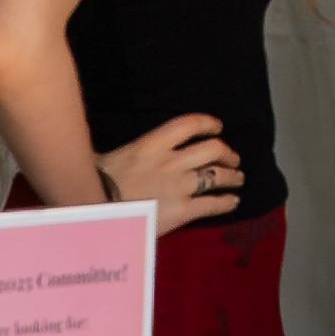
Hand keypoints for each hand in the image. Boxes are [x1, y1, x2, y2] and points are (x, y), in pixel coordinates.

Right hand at [99, 108, 244, 233]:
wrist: (97, 211)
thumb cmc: (96, 183)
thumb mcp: (107, 156)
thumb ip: (122, 153)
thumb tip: (101, 150)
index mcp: (153, 143)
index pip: (189, 125)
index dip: (208, 124)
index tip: (218, 128)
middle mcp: (172, 161)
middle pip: (212, 150)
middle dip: (227, 154)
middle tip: (233, 159)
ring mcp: (179, 186)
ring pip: (217, 176)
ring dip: (232, 176)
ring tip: (238, 178)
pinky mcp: (182, 211)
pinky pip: (212, 204)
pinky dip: (226, 202)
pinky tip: (233, 201)